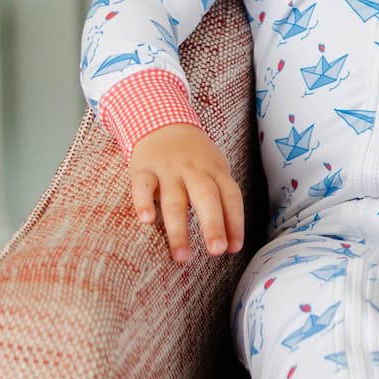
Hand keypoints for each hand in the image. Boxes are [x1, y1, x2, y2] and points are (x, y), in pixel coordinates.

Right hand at [129, 123, 245, 263]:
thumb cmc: (193, 157)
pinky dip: (144, 202)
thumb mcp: (214, 168)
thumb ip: (221, 199)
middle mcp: (194, 170)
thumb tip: (230, 242)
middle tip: (216, 251)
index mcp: (215, 171)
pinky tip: (147, 220)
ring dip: (179, 229)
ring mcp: (168, 169)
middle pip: (206, 198)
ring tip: (182, 256)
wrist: (161, 122)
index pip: (230, 196)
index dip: (235, 222)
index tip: (234, 248)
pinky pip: (143, 186)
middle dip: (213, 225)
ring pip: (175, 200)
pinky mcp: (143, 169)